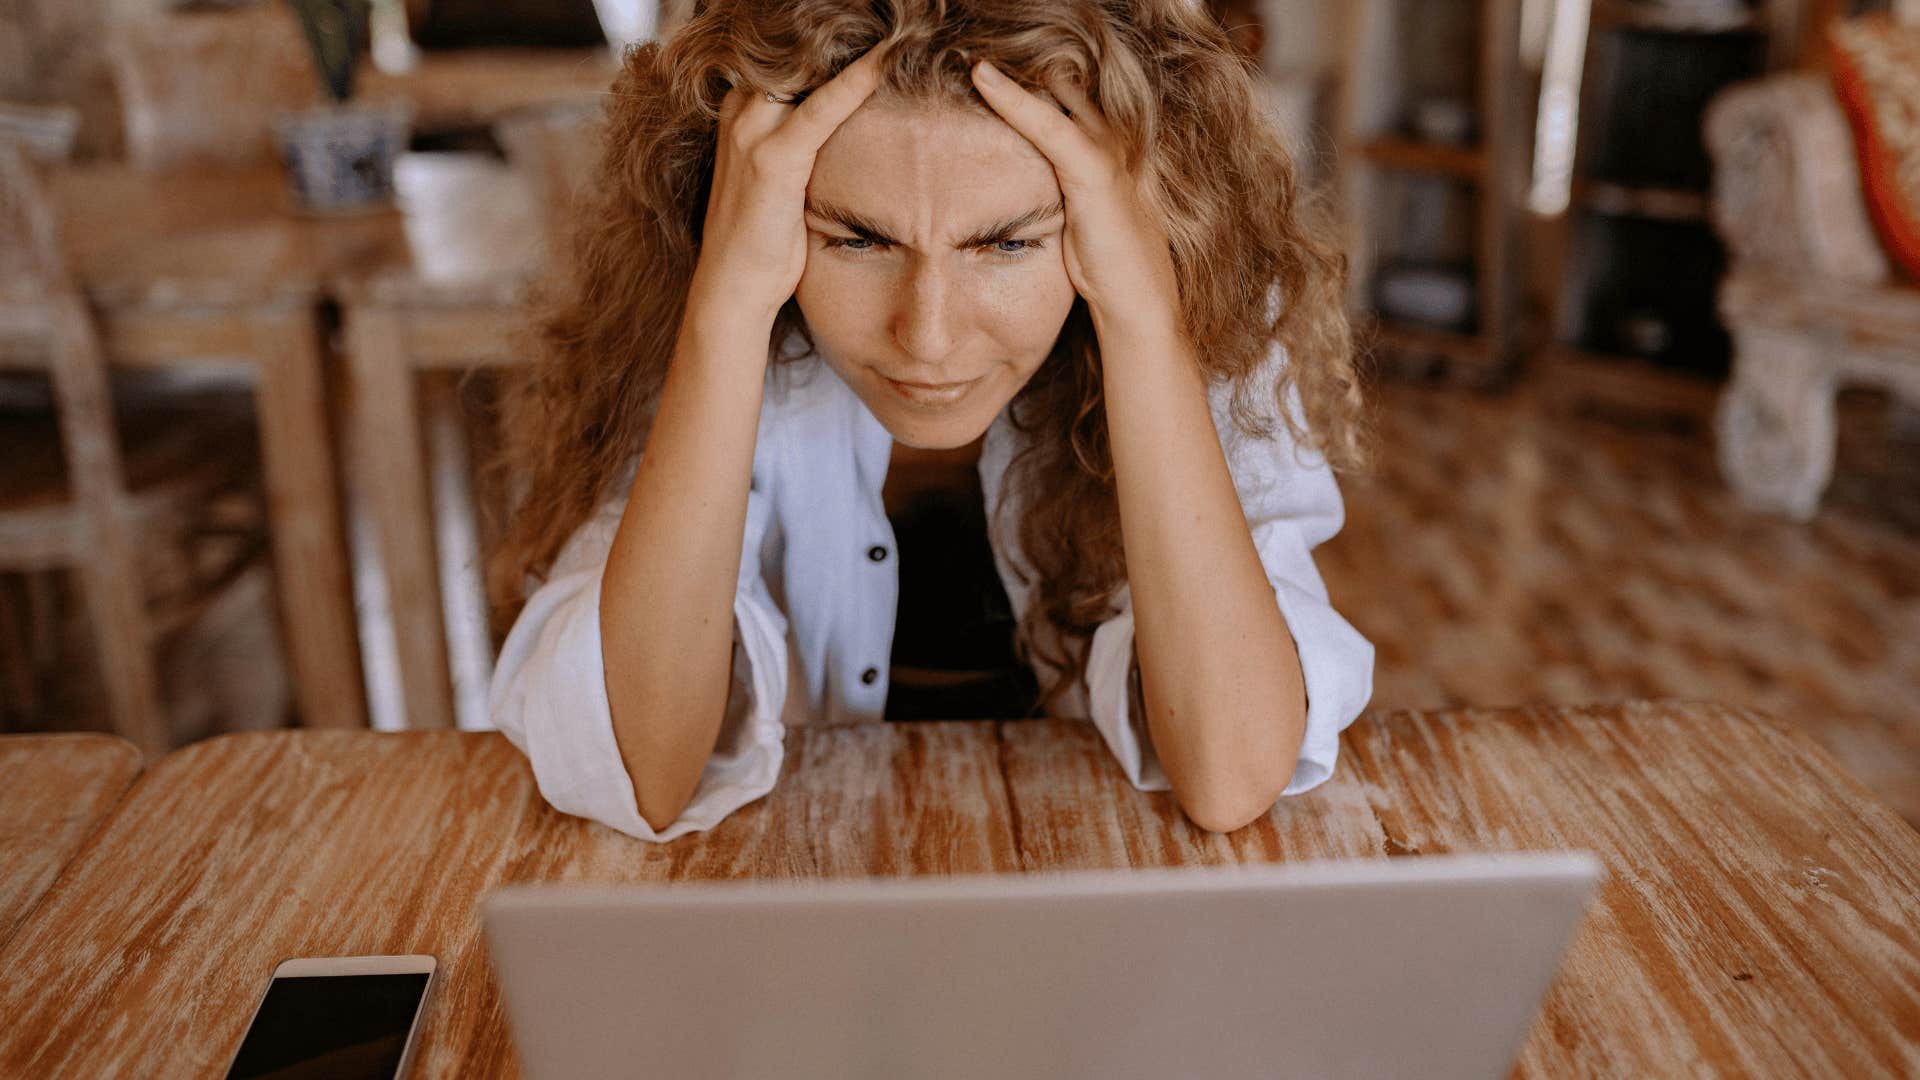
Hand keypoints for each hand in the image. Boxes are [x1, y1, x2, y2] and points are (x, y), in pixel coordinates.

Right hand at [689, 46, 888, 324]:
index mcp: (740, 113)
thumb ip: (802, 146)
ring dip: (856, 52)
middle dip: (841, 39)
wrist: (731, 288)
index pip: (789, 63)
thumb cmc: (761, 242)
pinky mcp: (773, 159)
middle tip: (896, 22)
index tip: (877, 33)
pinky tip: (886, 62)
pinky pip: (824, 109)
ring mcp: (753, 133)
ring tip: (901, 32)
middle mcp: (741, 113)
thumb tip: (846, 132)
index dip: (829, 46)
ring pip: (809, 72)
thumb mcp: (779, 180)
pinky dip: (858, 83)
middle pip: (796, 57)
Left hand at [968, 61, 1180, 330]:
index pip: (1064, 93)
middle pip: (1061, 80)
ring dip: (1009, 69)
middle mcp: (1111, 138)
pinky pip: (1048, 124)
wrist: (1139, 308)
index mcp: (1107, 146)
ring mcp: (1107, 150)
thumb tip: (1012, 184)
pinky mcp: (1094, 172)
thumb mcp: (1074, 219)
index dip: (1025, 76)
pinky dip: (1011, 99)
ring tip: (966, 46)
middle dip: (1018, 62)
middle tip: (967, 41)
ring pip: (1053, 90)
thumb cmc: (1105, 271)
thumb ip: (1053, 189)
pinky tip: (981, 76)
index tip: (979, 60)